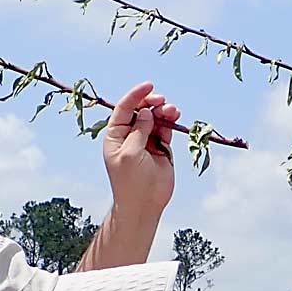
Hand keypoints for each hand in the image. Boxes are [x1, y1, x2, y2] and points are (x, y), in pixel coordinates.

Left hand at [103, 81, 177, 219]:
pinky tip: (175, 119)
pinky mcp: (161, 149)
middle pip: (141, 111)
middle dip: (152, 103)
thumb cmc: (131, 182)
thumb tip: (148, 112)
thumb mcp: (130, 153)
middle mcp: (130, 136)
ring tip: (172, 112)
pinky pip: (166, 130)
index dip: (136, 96)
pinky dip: (171, 123)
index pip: (124, 109)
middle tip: (162, 101)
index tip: (149, 86)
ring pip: (156, 119)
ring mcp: (146, 142)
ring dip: (164, 112)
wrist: (144, 204)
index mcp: (116, 136)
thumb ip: (139, 131)